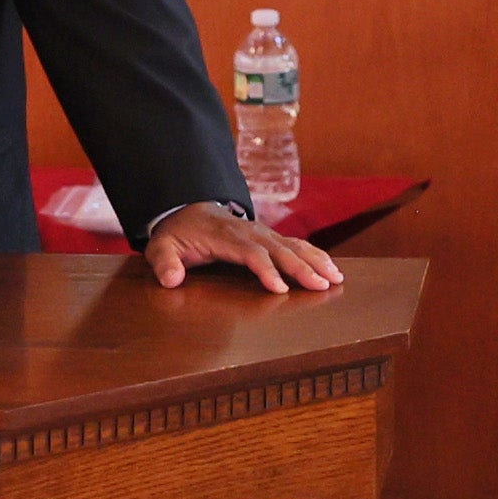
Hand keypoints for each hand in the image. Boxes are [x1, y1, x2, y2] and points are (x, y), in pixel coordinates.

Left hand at [143, 200, 341, 294]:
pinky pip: (296, 244)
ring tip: (336, 278)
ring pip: (293, 245)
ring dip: (315, 261)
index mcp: (225, 235)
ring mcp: (261, 232)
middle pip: (279, 249)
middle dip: (302, 267)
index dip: (266, 269)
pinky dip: (315, 255)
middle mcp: (248, 231)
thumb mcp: (162, 247)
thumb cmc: (177, 234)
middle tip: (322, 286)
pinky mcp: (269, 236)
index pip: (250, 252)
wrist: (186, 209)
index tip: (280, 289)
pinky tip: (331, 269)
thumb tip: (171, 280)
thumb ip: (164, 262)